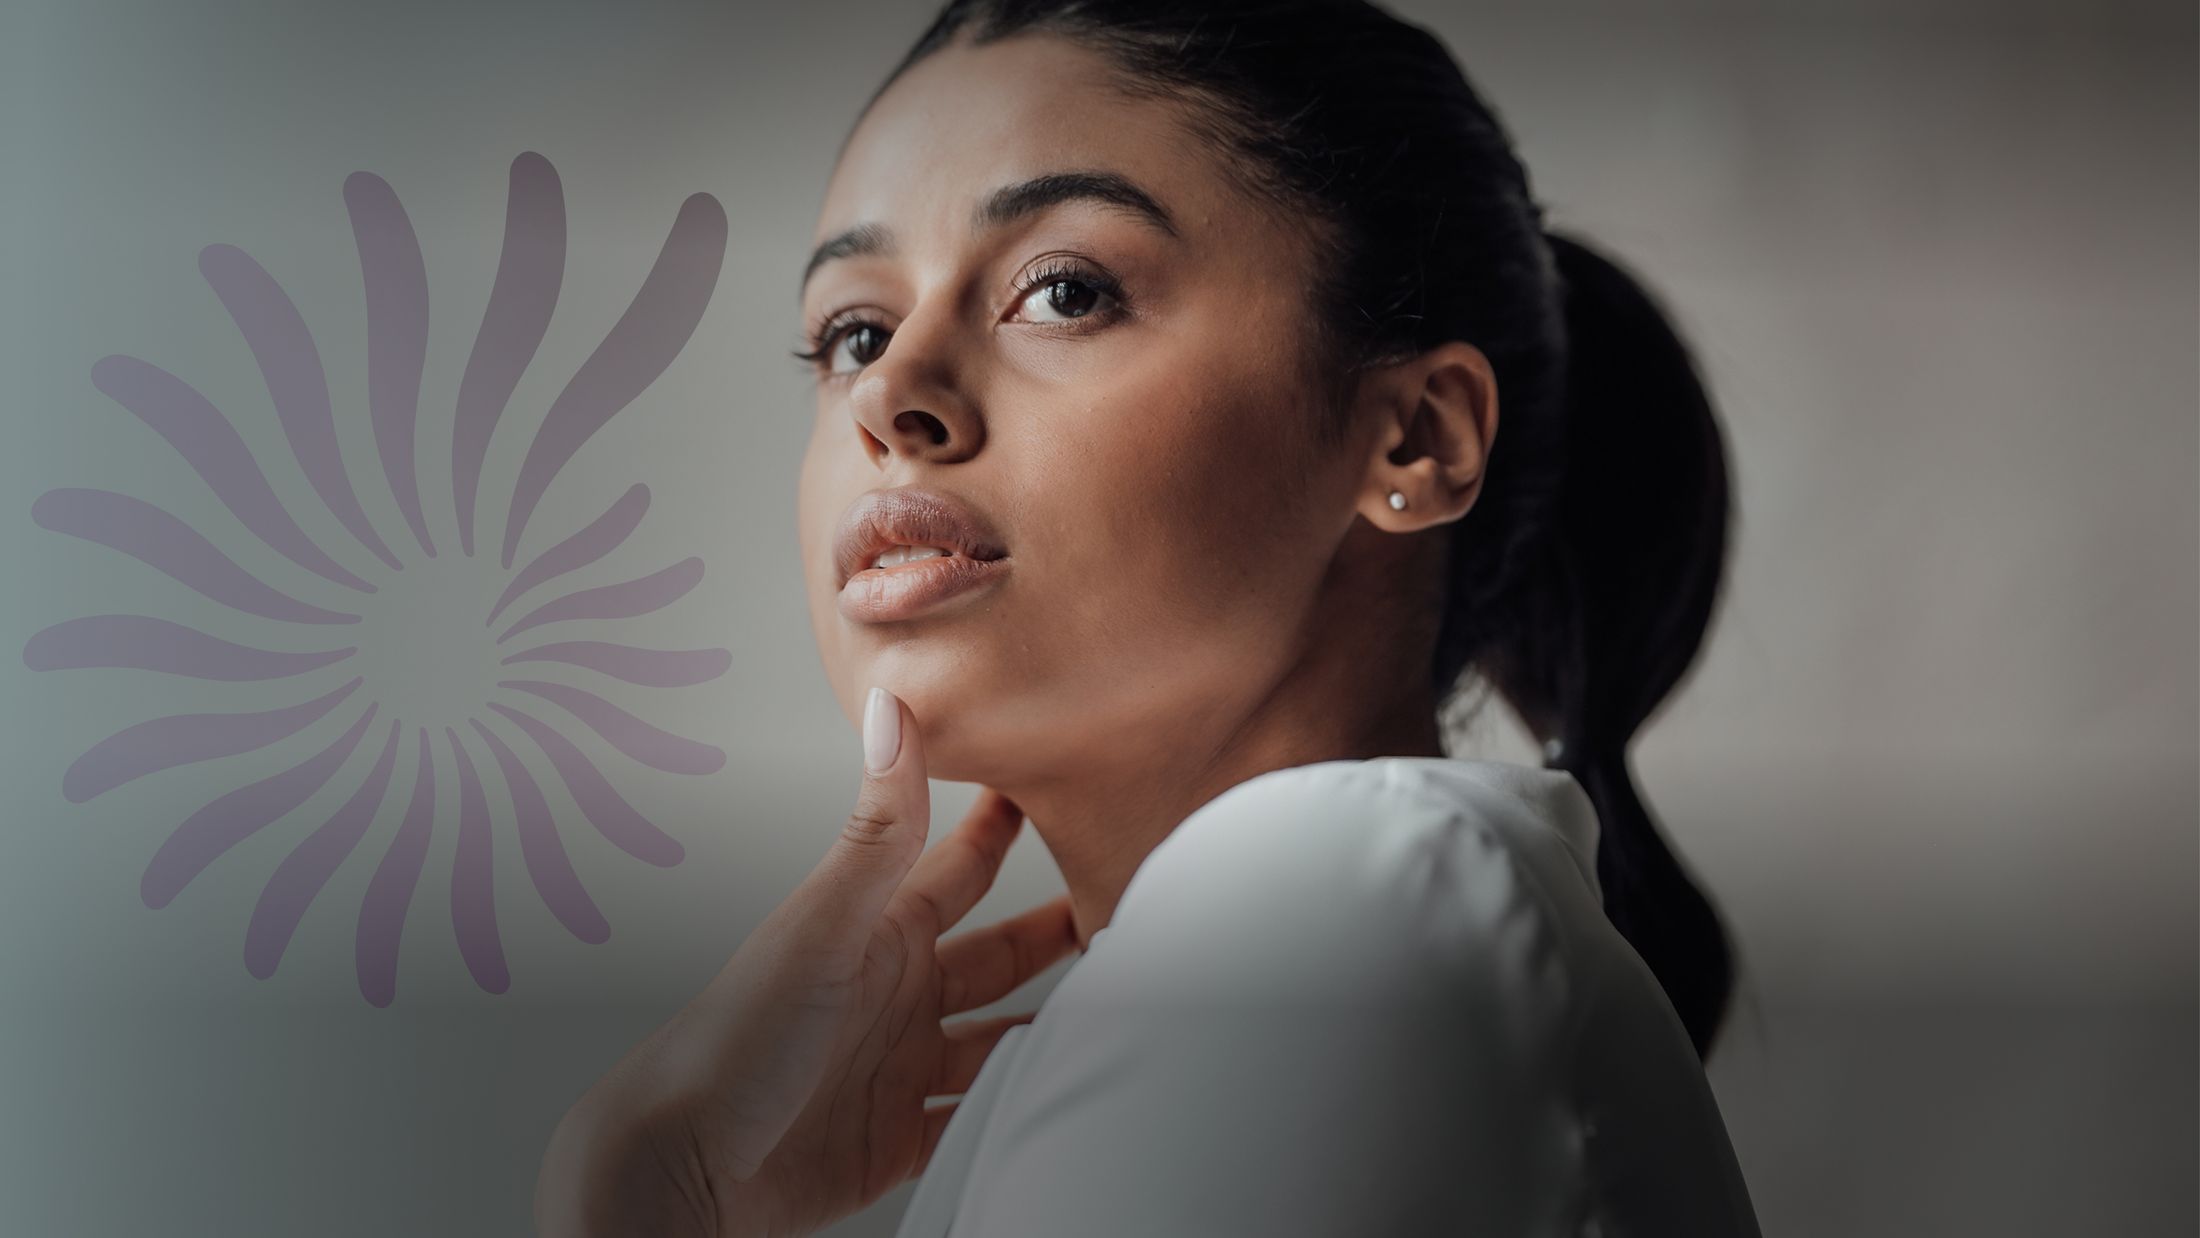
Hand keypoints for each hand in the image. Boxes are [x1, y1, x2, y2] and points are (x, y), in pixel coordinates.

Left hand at [534, 686, 1078, 1237]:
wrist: (681, 1169)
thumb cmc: (732, 1042)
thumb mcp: (824, 925)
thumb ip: (878, 830)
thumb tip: (893, 707)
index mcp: (876, 934)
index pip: (961, 866)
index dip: (1007, 828)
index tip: (1065, 786)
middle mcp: (893, 996)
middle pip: (998, 957)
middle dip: (1060, 934)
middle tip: (1133, 908)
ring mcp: (898, 1069)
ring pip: (999, 1039)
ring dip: (1051, 1027)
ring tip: (1124, 1013)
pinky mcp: (897, 1141)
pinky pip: (977, 1119)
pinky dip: (1019, 1105)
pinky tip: (1063, 1095)